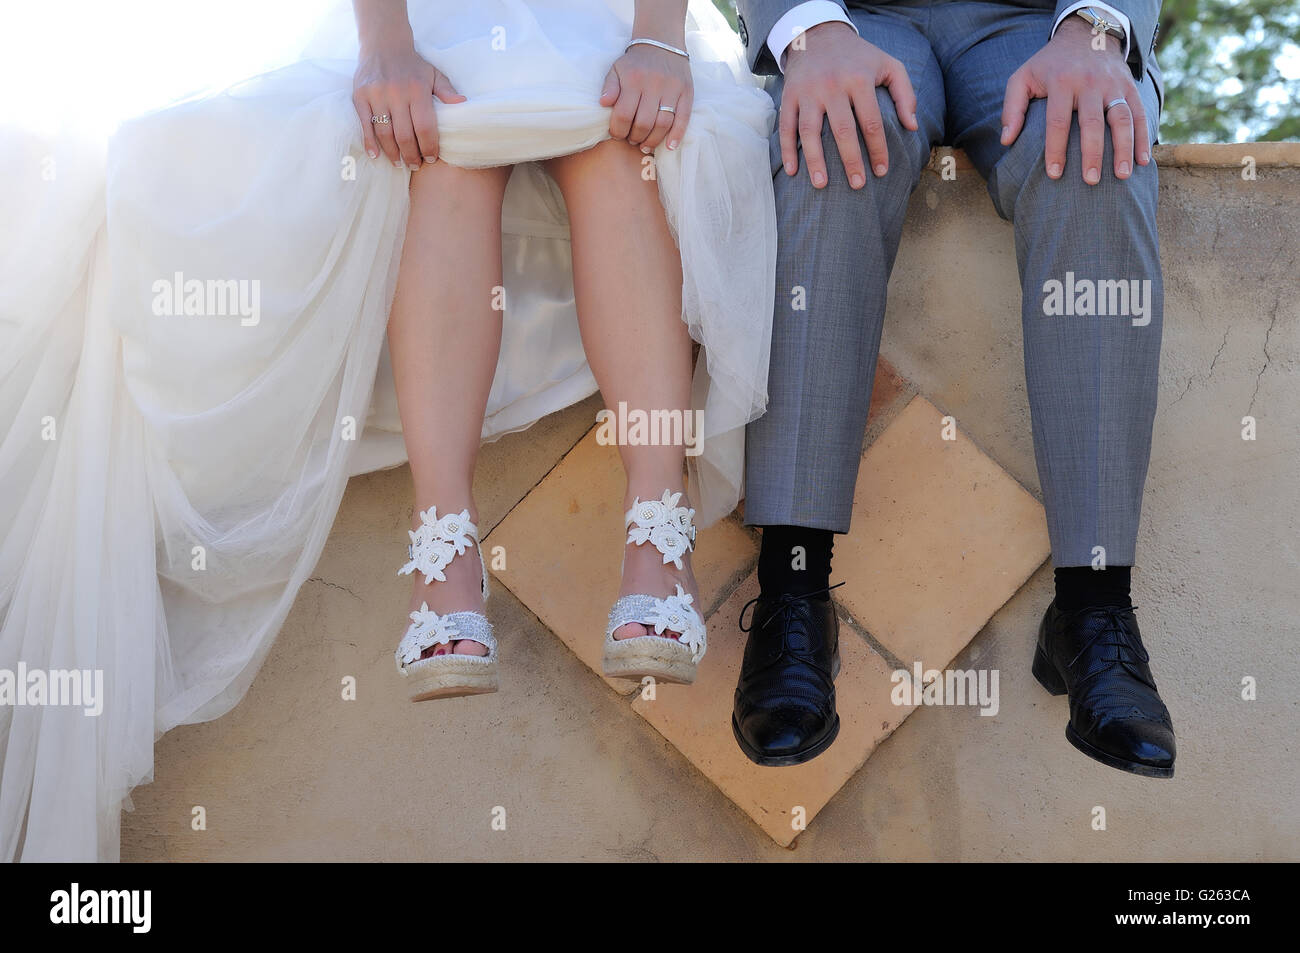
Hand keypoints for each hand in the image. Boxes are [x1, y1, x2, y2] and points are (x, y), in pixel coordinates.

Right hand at [352, 42, 464, 168]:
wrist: (384, 44)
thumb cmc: (413, 65)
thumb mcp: (434, 74)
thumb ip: (447, 91)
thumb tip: (463, 104)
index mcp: (417, 90)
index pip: (425, 127)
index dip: (429, 147)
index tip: (431, 159)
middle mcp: (396, 93)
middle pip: (405, 135)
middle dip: (412, 155)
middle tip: (416, 165)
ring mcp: (376, 95)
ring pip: (385, 133)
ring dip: (393, 153)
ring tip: (400, 163)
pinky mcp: (360, 96)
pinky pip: (364, 124)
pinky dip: (369, 142)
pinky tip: (376, 155)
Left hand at [601, 43, 693, 151]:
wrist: (661, 42)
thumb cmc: (635, 62)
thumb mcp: (617, 69)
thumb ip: (609, 86)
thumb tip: (603, 103)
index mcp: (633, 79)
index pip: (623, 114)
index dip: (618, 130)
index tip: (617, 134)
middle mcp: (653, 84)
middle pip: (643, 122)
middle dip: (635, 137)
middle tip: (631, 140)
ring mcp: (672, 88)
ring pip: (663, 123)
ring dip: (653, 140)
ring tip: (645, 145)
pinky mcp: (687, 92)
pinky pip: (683, 118)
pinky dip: (677, 135)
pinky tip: (669, 146)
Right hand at [780, 21, 917, 189]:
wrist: (817, 34)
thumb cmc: (857, 57)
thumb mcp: (888, 64)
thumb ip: (905, 94)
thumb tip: (912, 127)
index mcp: (859, 79)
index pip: (871, 122)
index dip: (878, 149)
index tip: (882, 171)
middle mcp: (832, 86)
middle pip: (842, 130)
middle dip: (850, 161)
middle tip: (857, 185)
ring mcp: (808, 92)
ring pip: (810, 131)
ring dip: (815, 160)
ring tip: (821, 185)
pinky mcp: (789, 96)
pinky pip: (786, 126)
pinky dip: (787, 150)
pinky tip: (792, 171)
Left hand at [1001, 18, 1149, 184]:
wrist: (1086, 35)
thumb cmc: (1049, 65)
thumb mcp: (1022, 77)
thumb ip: (1012, 107)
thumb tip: (1006, 140)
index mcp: (1061, 82)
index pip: (1058, 120)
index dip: (1056, 149)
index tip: (1054, 174)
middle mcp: (1090, 82)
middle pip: (1092, 122)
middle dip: (1092, 154)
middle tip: (1090, 181)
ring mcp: (1113, 84)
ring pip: (1122, 118)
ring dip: (1124, 148)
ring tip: (1122, 176)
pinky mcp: (1129, 87)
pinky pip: (1139, 113)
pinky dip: (1143, 137)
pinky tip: (1142, 161)